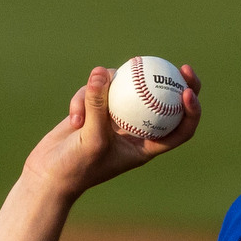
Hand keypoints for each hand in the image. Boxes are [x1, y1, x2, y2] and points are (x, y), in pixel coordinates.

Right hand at [21, 64, 201, 199]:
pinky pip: (97, 90)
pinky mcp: (96, 108)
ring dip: (103, 93)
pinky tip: (73, 118)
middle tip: (180, 66)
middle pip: (164, 103)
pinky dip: (84, 99)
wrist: (48, 173)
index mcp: (146, 147)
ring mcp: (116, 117)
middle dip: (176, 84)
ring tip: (88, 106)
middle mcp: (135, 130)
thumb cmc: (76, 167)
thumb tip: (104, 70)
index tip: (188, 91)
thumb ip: (98, 105)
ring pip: (124, 90)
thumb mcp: (90, 138)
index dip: (192, 111)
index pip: (180, 130)